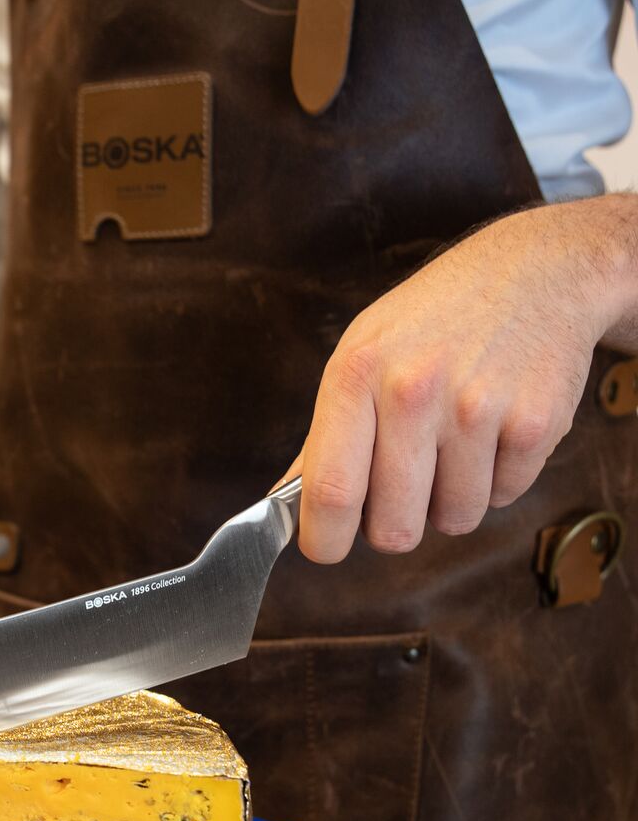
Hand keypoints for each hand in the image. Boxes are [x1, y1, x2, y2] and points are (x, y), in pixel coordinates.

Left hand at [282, 194, 637, 562]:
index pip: (330, 492)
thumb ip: (324, 436)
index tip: (327, 548)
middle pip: (393, 529)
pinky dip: (496, 480)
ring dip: (450, 501)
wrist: (534, 272)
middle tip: (401, 489)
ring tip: (452, 446)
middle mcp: (413, 392)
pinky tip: (491, 431)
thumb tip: (285, 502)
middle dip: (394, 526)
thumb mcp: (360, 357)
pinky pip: (504, 498)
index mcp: (355, 376)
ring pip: (454, 521)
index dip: (324, 541)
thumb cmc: (431, 322)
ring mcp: (477, 408)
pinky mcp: (535, 422)